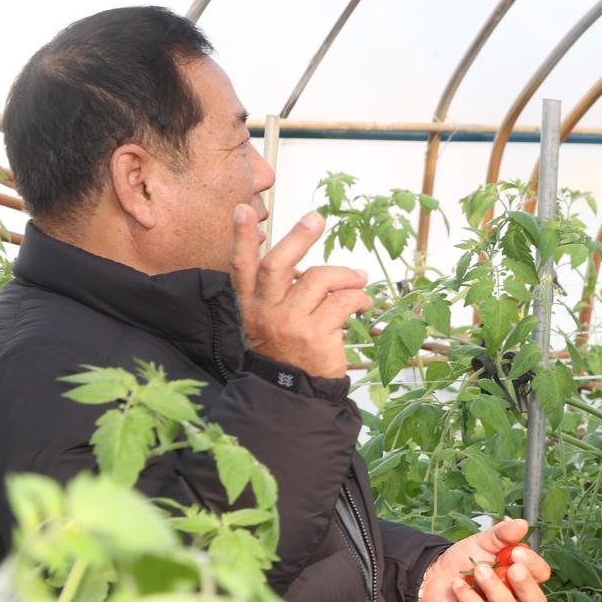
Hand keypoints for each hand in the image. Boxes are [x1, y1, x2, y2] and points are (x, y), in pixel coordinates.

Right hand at [231, 206, 370, 377]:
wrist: (293, 392)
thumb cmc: (286, 348)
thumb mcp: (270, 319)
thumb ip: (280, 290)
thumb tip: (305, 258)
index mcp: (251, 304)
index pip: (240, 267)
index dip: (240, 238)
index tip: (243, 209)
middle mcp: (265, 312)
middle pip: (278, 265)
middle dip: (298, 237)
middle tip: (316, 218)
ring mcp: (290, 324)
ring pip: (320, 279)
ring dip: (346, 275)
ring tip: (358, 279)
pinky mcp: (316, 335)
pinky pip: (343, 301)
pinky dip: (358, 297)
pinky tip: (362, 303)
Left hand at [420, 518, 551, 601]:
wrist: (434, 575)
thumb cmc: (465, 561)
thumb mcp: (483, 542)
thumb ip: (502, 535)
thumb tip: (522, 524)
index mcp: (520, 579)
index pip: (541, 576)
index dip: (534, 565)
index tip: (517, 551)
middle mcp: (513, 601)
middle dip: (525, 585)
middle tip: (512, 568)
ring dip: (493, 587)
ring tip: (478, 570)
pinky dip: (468, 596)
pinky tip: (458, 584)